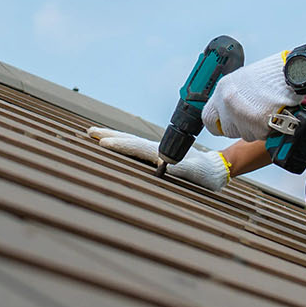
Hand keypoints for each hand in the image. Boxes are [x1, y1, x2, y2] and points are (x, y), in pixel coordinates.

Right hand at [85, 127, 230, 191]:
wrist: (216, 169)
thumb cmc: (205, 175)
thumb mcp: (194, 173)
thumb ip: (179, 169)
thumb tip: (162, 166)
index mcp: (161, 153)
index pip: (135, 147)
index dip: (119, 145)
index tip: (102, 142)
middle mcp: (156, 149)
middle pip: (129, 139)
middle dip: (109, 135)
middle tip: (89, 131)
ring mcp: (157, 151)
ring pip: (131, 142)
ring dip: (114, 137)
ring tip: (97, 135)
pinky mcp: (158, 155)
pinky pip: (136, 148)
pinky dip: (123, 144)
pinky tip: (117, 145)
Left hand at [201, 52, 304, 140]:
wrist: (291, 74)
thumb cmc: (272, 74)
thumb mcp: (243, 79)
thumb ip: (231, 96)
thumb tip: (228, 110)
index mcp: (223, 90)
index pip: (208, 118)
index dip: (218, 124)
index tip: (224, 125)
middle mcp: (228, 103)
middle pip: (228, 130)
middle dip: (240, 127)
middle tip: (252, 116)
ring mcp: (242, 116)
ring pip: (245, 134)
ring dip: (254, 128)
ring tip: (265, 111)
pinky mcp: (258, 126)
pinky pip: (259, 135)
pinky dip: (267, 129)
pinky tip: (273, 115)